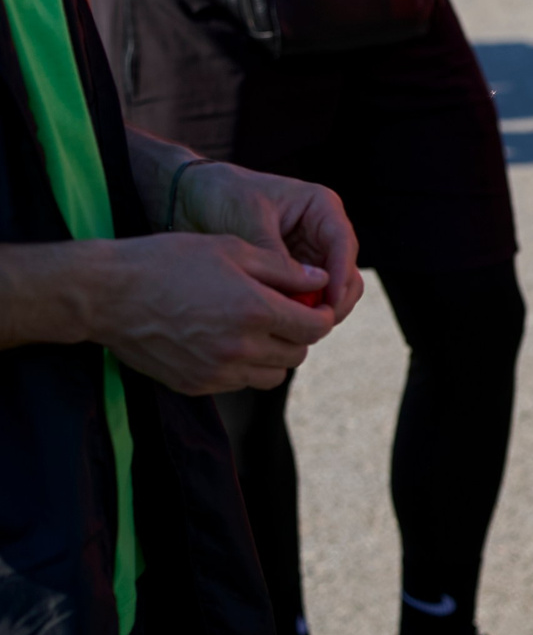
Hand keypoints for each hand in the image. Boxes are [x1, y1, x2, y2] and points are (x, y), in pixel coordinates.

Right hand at [90, 233, 340, 393]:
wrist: (108, 294)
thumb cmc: (169, 262)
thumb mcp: (232, 249)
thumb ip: (283, 269)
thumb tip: (320, 279)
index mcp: (254, 311)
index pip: (314, 328)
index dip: (322, 315)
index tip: (315, 305)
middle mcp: (239, 348)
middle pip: (297, 354)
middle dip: (299, 334)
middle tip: (286, 314)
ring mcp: (215, 372)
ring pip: (271, 375)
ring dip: (274, 355)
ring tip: (258, 329)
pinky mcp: (194, 385)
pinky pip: (238, 384)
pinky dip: (244, 368)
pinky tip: (228, 342)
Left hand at [173, 159, 362, 321]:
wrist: (190, 197)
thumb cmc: (223, 195)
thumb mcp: (249, 219)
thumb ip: (275, 255)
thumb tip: (297, 293)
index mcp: (321, 208)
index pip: (343, 244)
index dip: (340, 275)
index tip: (328, 304)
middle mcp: (320, 232)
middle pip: (344, 271)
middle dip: (335, 300)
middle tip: (315, 326)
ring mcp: (307, 255)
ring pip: (328, 289)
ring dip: (317, 310)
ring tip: (295, 330)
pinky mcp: (290, 274)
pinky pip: (303, 298)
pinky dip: (296, 313)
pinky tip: (279, 328)